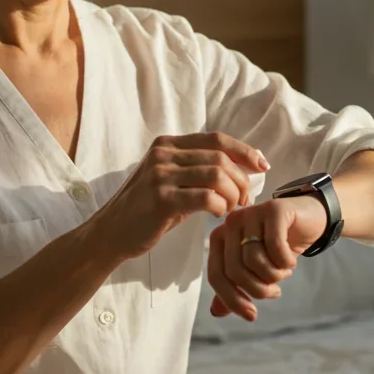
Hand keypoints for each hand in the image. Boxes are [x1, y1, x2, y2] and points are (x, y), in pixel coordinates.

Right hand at [89, 133, 268, 261]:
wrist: (111, 234)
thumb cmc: (147, 212)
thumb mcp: (171, 182)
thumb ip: (198, 171)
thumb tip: (242, 169)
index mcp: (167, 144)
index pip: (216, 139)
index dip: (244, 151)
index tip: (263, 165)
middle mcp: (163, 154)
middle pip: (220, 158)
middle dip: (241, 180)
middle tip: (245, 200)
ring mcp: (160, 175)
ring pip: (216, 175)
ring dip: (233, 194)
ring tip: (233, 208)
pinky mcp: (161, 198)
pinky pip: (206, 197)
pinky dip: (221, 207)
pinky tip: (219, 215)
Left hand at [206, 194, 327, 320]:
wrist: (309, 218)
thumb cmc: (279, 244)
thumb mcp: (256, 269)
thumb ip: (235, 288)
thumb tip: (216, 312)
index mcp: (220, 237)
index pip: (217, 275)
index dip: (232, 300)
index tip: (252, 315)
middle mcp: (231, 222)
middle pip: (235, 270)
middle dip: (258, 289)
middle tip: (275, 291)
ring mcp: (252, 213)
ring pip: (254, 260)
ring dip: (274, 276)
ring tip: (284, 273)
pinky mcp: (273, 210)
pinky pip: (275, 246)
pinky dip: (285, 262)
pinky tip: (291, 262)